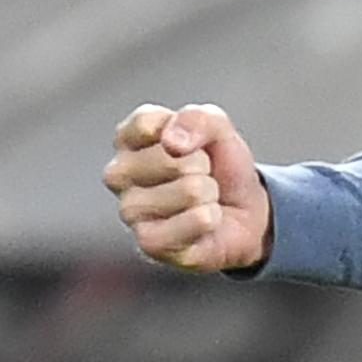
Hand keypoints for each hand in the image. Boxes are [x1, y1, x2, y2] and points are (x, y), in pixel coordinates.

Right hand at [103, 103, 272, 272]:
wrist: (243, 209)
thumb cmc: (220, 165)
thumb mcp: (218, 129)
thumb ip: (197, 119)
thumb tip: (172, 142)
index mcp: (128, 140)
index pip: (147, 123)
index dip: (188, 131)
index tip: (193, 143)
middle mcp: (118, 174)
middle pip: (173, 158)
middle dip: (203, 165)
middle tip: (203, 175)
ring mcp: (130, 210)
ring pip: (190, 190)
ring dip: (210, 193)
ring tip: (202, 198)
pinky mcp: (149, 242)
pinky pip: (197, 220)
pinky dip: (212, 217)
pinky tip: (203, 221)